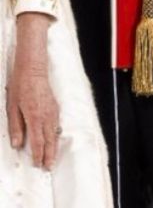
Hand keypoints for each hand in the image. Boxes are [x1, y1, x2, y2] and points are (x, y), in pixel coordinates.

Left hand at [6, 12, 59, 169]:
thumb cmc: (21, 86)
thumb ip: (16, 127)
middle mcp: (46, 115)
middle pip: (50, 140)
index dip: (38, 155)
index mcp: (35, 117)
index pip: (38, 142)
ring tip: (53, 157)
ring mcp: (53, 110)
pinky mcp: (54, 105)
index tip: (38, 164)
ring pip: (55, 132)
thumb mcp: (12, 108)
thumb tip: (18, 144)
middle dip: (50, 154)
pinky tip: (54, 137)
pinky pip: (56, 123)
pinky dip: (56, 133)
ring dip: (54, 145)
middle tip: (49, 167)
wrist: (33, 68)